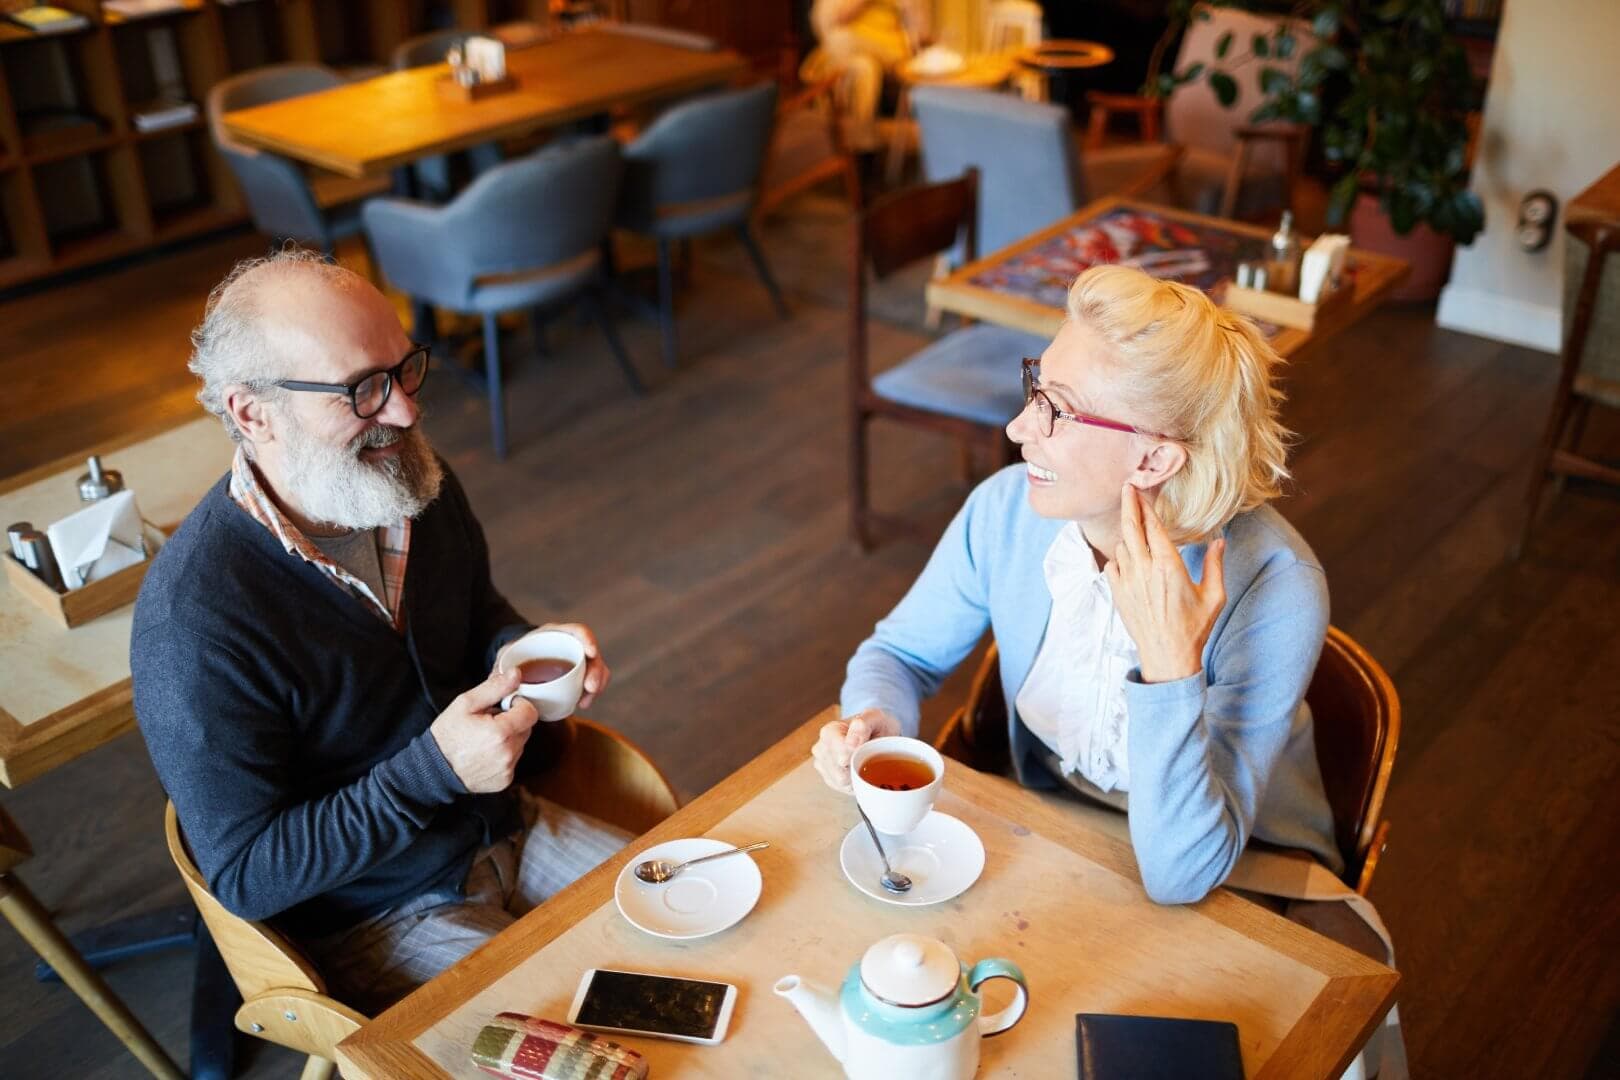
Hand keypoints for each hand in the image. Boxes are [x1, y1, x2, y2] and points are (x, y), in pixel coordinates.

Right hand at [430, 667, 539, 792]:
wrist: (433, 769)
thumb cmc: (447, 735)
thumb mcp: (465, 703)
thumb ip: (495, 687)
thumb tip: (517, 674)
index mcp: (500, 733)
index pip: (530, 712)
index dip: (518, 705)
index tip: (504, 706)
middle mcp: (508, 754)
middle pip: (526, 728)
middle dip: (512, 722)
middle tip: (489, 722)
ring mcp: (507, 769)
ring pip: (520, 745)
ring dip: (509, 739)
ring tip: (484, 739)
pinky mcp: (505, 780)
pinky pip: (513, 761)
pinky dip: (504, 755)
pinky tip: (485, 753)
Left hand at [497, 623, 611, 708]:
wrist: (510, 669)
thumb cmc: (507, 662)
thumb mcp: (502, 662)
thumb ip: (501, 673)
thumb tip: (506, 679)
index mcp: (552, 635)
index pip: (576, 631)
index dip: (587, 640)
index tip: (591, 653)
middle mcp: (567, 646)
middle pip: (591, 653)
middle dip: (595, 670)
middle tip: (590, 687)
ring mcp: (574, 662)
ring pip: (595, 669)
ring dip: (596, 684)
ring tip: (585, 702)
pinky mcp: (576, 677)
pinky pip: (590, 683)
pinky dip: (589, 694)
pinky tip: (582, 705)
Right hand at [811, 709, 900, 791]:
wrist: (877, 734)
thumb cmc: (876, 725)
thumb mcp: (876, 718)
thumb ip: (863, 725)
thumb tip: (850, 743)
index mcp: (829, 732)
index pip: (841, 754)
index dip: (858, 755)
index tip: (868, 748)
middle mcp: (821, 749)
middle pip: (840, 772)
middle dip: (858, 767)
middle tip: (868, 755)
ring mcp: (822, 765)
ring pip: (841, 782)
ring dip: (856, 776)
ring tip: (864, 762)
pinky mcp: (828, 778)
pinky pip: (842, 789)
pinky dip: (854, 783)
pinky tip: (859, 770)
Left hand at [1105, 485, 1226, 683]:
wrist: (1167, 657)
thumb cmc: (1193, 628)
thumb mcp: (1213, 596)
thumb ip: (1215, 565)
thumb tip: (1219, 542)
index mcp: (1169, 566)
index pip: (1153, 527)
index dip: (1147, 507)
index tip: (1141, 491)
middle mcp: (1144, 569)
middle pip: (1130, 528)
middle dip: (1128, 505)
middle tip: (1126, 489)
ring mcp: (1128, 581)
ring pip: (1121, 546)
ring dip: (1127, 535)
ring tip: (1135, 530)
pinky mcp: (1118, 593)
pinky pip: (1112, 565)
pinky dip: (1119, 558)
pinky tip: (1129, 560)